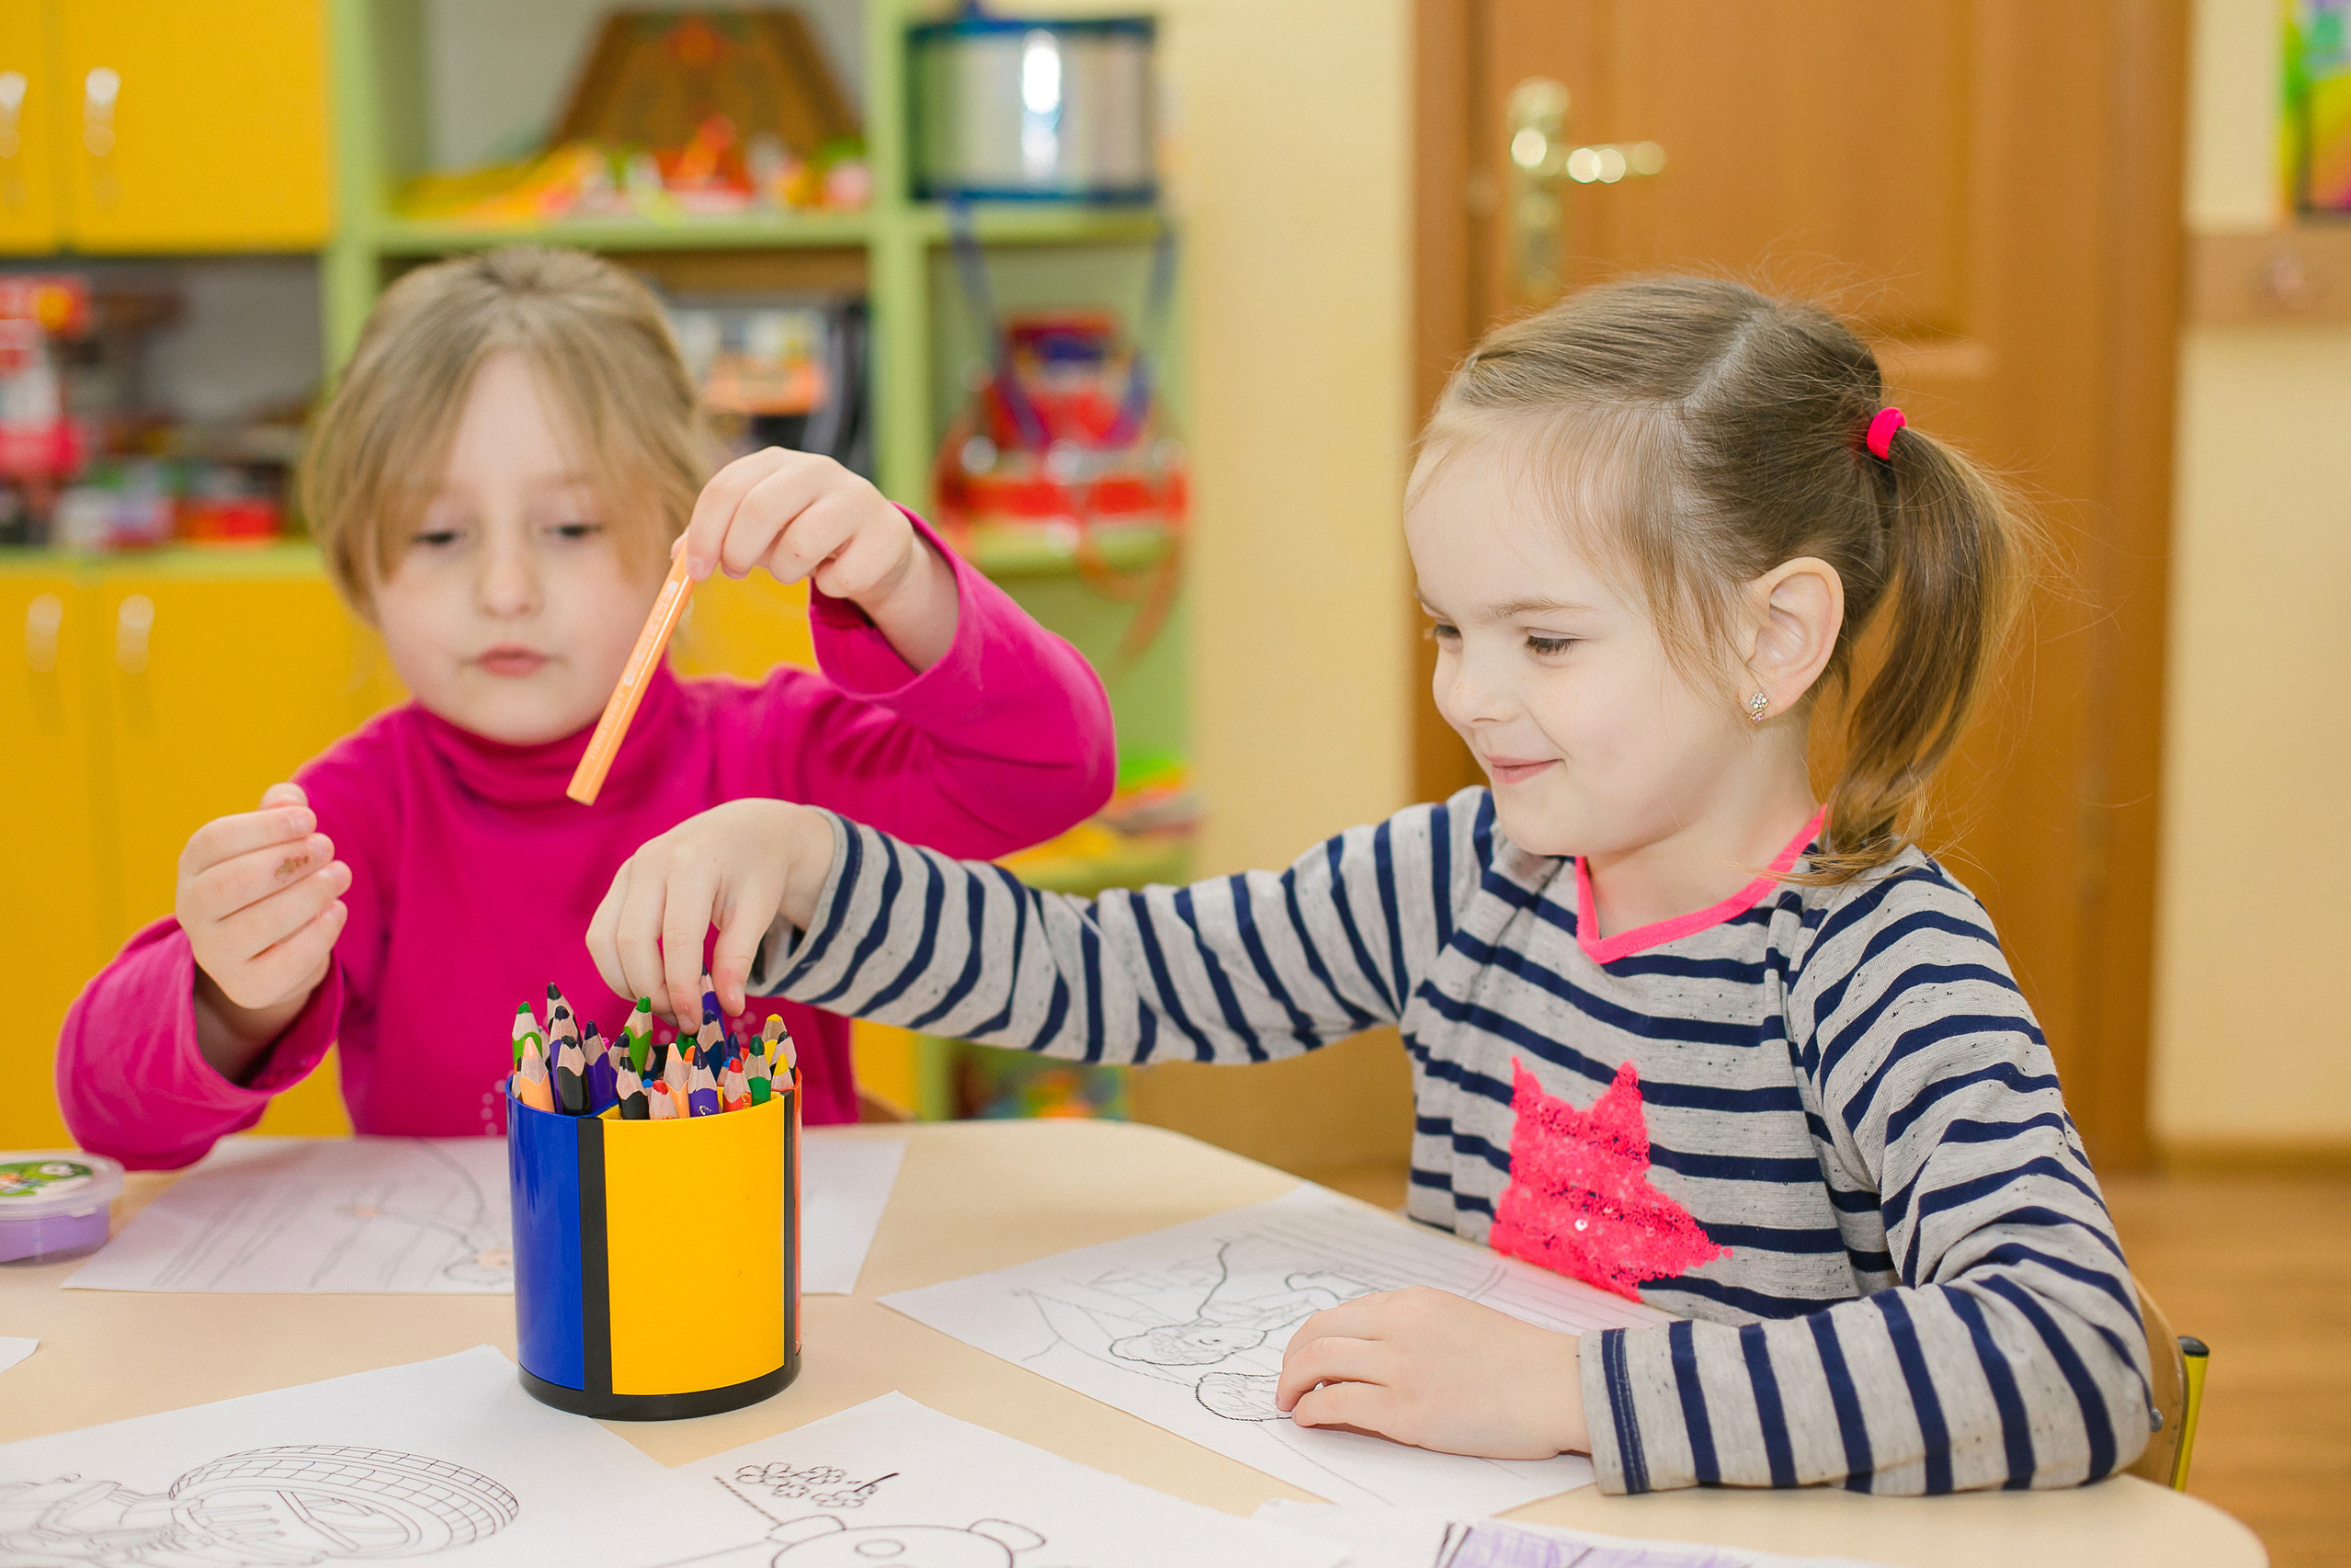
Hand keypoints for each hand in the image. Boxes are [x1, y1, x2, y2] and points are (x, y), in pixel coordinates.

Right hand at [176, 782, 349, 1079]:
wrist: (272, 948)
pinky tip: (338, 910)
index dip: (264, 827)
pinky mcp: (247, 986)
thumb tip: (290, 798)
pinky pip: (281, 965)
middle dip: (285, 862)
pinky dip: (315, 936)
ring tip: (340, 875)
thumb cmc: (271, 880)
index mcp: (194, 867)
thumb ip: (278, 815)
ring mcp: (215, 953)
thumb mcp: (270, 843)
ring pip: (255, 926)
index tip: (308, 819)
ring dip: (306, 896)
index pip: (213, 842)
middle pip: (229, 884)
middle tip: (327, 848)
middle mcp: (192, 911)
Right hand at [588, 799, 837, 1021]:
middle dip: (652, 989)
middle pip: (631, 941)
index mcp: (692, 863)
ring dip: (626, 983)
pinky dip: (617, 967)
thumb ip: (738, 958)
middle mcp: (651, 862)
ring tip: (663, 1003)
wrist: (741, 830)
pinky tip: (647, 984)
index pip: (678, 937)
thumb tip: (727, 1008)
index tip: (694, 1020)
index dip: (682, 986)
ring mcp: (628, 870)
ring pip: (603, 940)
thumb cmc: (755, 871)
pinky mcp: (618, 883)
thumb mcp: (758, 910)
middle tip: (680, 1017)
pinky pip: (600, 933)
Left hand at [679, 449, 959, 669]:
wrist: (874, 545)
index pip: (726, 488)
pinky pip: (840, 577)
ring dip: (784, 572)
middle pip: (760, 509)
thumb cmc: (802, 532)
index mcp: (776, 461)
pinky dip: (830, 586)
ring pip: (800, 546)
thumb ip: (715, 538)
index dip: (704, 534)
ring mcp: (856, 497)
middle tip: (734, 573)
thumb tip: (677, 558)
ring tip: (791, 569)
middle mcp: (817, 469)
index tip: (696, 572)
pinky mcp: (886, 533)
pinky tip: (837, 573)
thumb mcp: (756, 528)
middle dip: (738, 551)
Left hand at [1275, 1287, 1589, 1459]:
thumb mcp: (1457, 1319)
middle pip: (1317, 1333)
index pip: (1341, 1314)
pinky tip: (1309, 1419)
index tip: (1305, 1358)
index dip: (1313, 1338)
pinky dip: (1312, 1411)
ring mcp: (1400, 1367)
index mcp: (1413, 1301)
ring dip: (1292, 1385)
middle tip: (1286, 1382)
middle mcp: (1399, 1326)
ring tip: (1289, 1403)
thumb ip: (1413, 1327)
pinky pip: (1336, 1405)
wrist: (1559, 1385)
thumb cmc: (1519, 1361)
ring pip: (1317, 1364)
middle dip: (1292, 1359)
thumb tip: (1371, 1351)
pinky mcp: (1405, 1411)